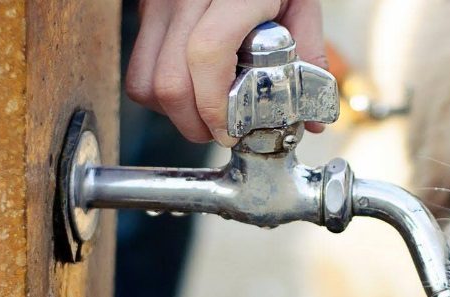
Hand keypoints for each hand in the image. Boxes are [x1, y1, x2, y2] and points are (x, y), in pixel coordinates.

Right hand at [125, 0, 326, 146]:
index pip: (207, 54)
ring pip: (146, 83)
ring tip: (205, 114)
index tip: (230, 131)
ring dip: (174, 114)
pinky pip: (139, 71)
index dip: (214, 106)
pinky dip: (159, 96)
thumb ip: (309, 55)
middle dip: (195, 124)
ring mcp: (159, 3)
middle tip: (222, 131)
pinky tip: (189, 92)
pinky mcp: (146, 11)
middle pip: (170, 83)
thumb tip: (310, 120)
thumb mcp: (300, 2)